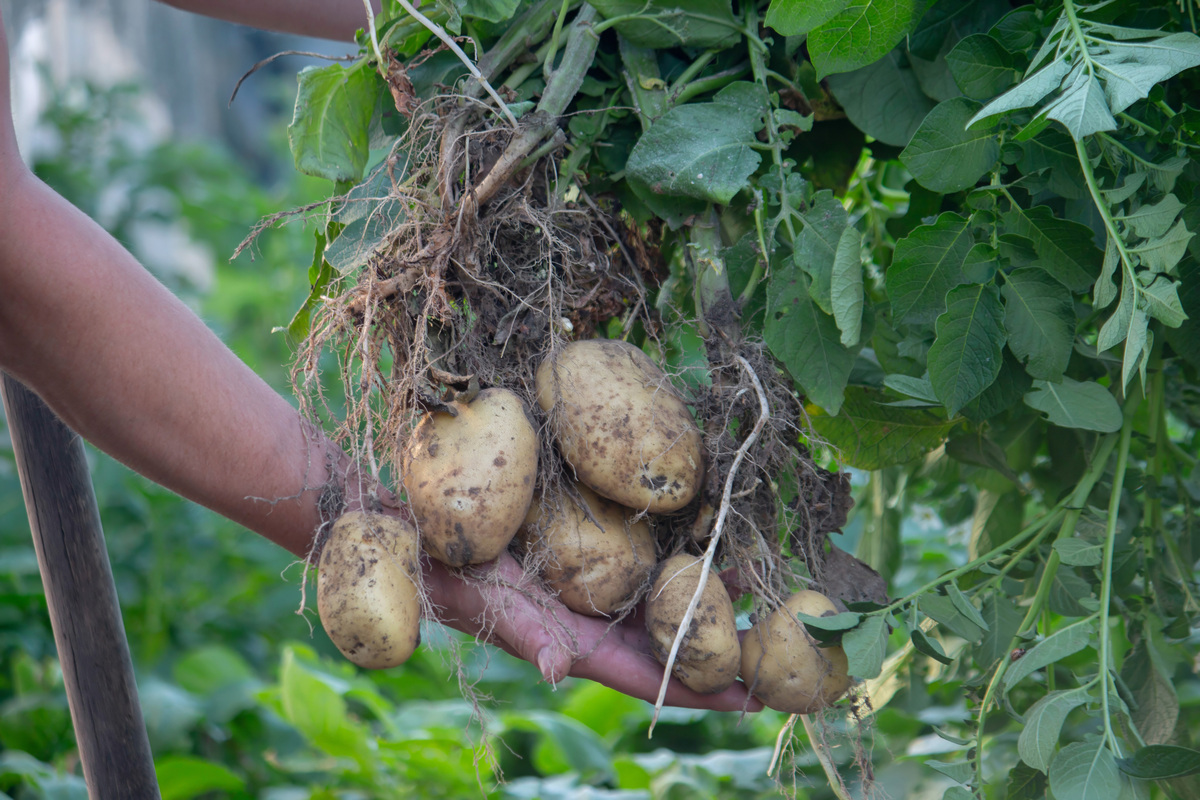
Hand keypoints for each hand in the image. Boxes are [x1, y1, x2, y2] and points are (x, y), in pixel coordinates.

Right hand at [422, 551, 760, 711]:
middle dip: (721, 651)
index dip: (702, 691)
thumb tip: (557, 673)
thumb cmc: (461, 581)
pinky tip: (709, 545)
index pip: (653, 679)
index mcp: (582, 648)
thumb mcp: (493, 606)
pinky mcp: (594, 567)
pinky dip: (681, 565)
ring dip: (707, 602)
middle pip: (672, 648)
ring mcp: (598, 597)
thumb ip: (527, 639)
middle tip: (778, 650)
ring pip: (664, 609)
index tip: (754, 698)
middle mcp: (598, 628)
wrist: (437, 547)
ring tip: (755, 588)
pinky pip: (648, 570)